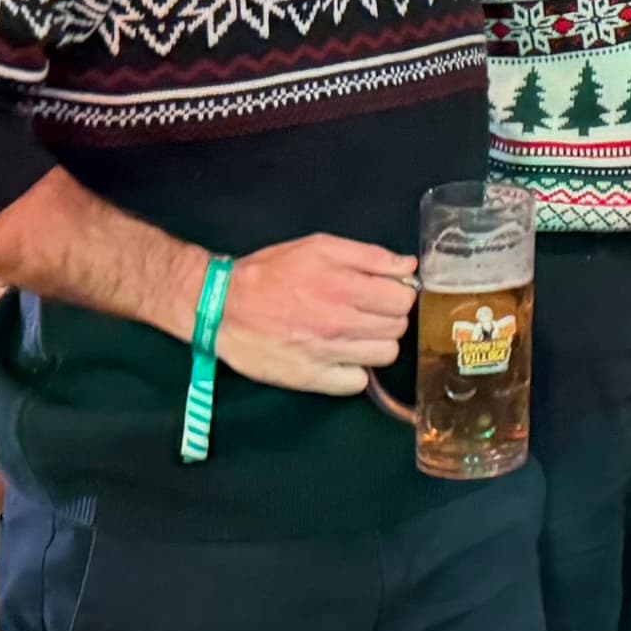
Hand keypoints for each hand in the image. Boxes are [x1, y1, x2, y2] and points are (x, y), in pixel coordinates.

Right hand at [213, 233, 418, 395]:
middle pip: (397, 328)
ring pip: (384, 356)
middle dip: (388, 317)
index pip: (403, 300)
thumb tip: (408, 266)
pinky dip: (354, 371)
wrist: (222, 306)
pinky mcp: (311, 378)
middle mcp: (339, 323)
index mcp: (344, 286)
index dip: (398, 294)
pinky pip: (357, 382)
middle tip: (366, 312)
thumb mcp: (319, 248)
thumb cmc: (271, 272)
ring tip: (355, 334)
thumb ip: (369, 256)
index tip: (384, 293)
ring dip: (376, 344)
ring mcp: (327, 353)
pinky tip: (341, 356)